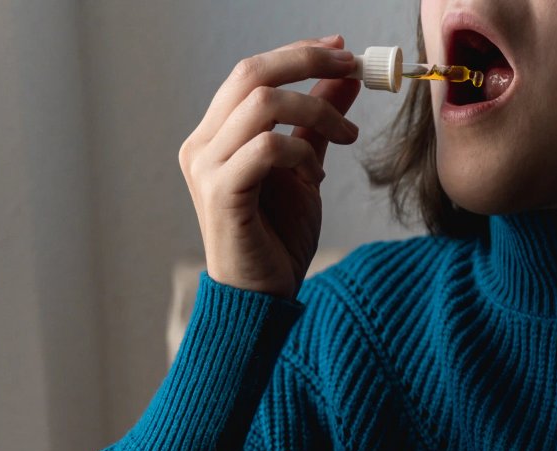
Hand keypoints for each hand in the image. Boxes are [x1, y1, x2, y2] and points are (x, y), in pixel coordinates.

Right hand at [178, 35, 360, 297]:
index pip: (251, 71)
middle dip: (308, 62)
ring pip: (262, 103)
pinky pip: (266, 147)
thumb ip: (318, 121)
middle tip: (353, 68)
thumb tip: (346, 76)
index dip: (297, 53)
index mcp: (216, 134)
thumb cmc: (277, 235)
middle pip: (252, 74)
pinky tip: (316, 175)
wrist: (262, 296)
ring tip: (345, 137)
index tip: (341, 48)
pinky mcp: (221, 193)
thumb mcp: (306, 165)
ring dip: (316, 110)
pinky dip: (301, 150)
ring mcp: (206, 167)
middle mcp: (202, 144)